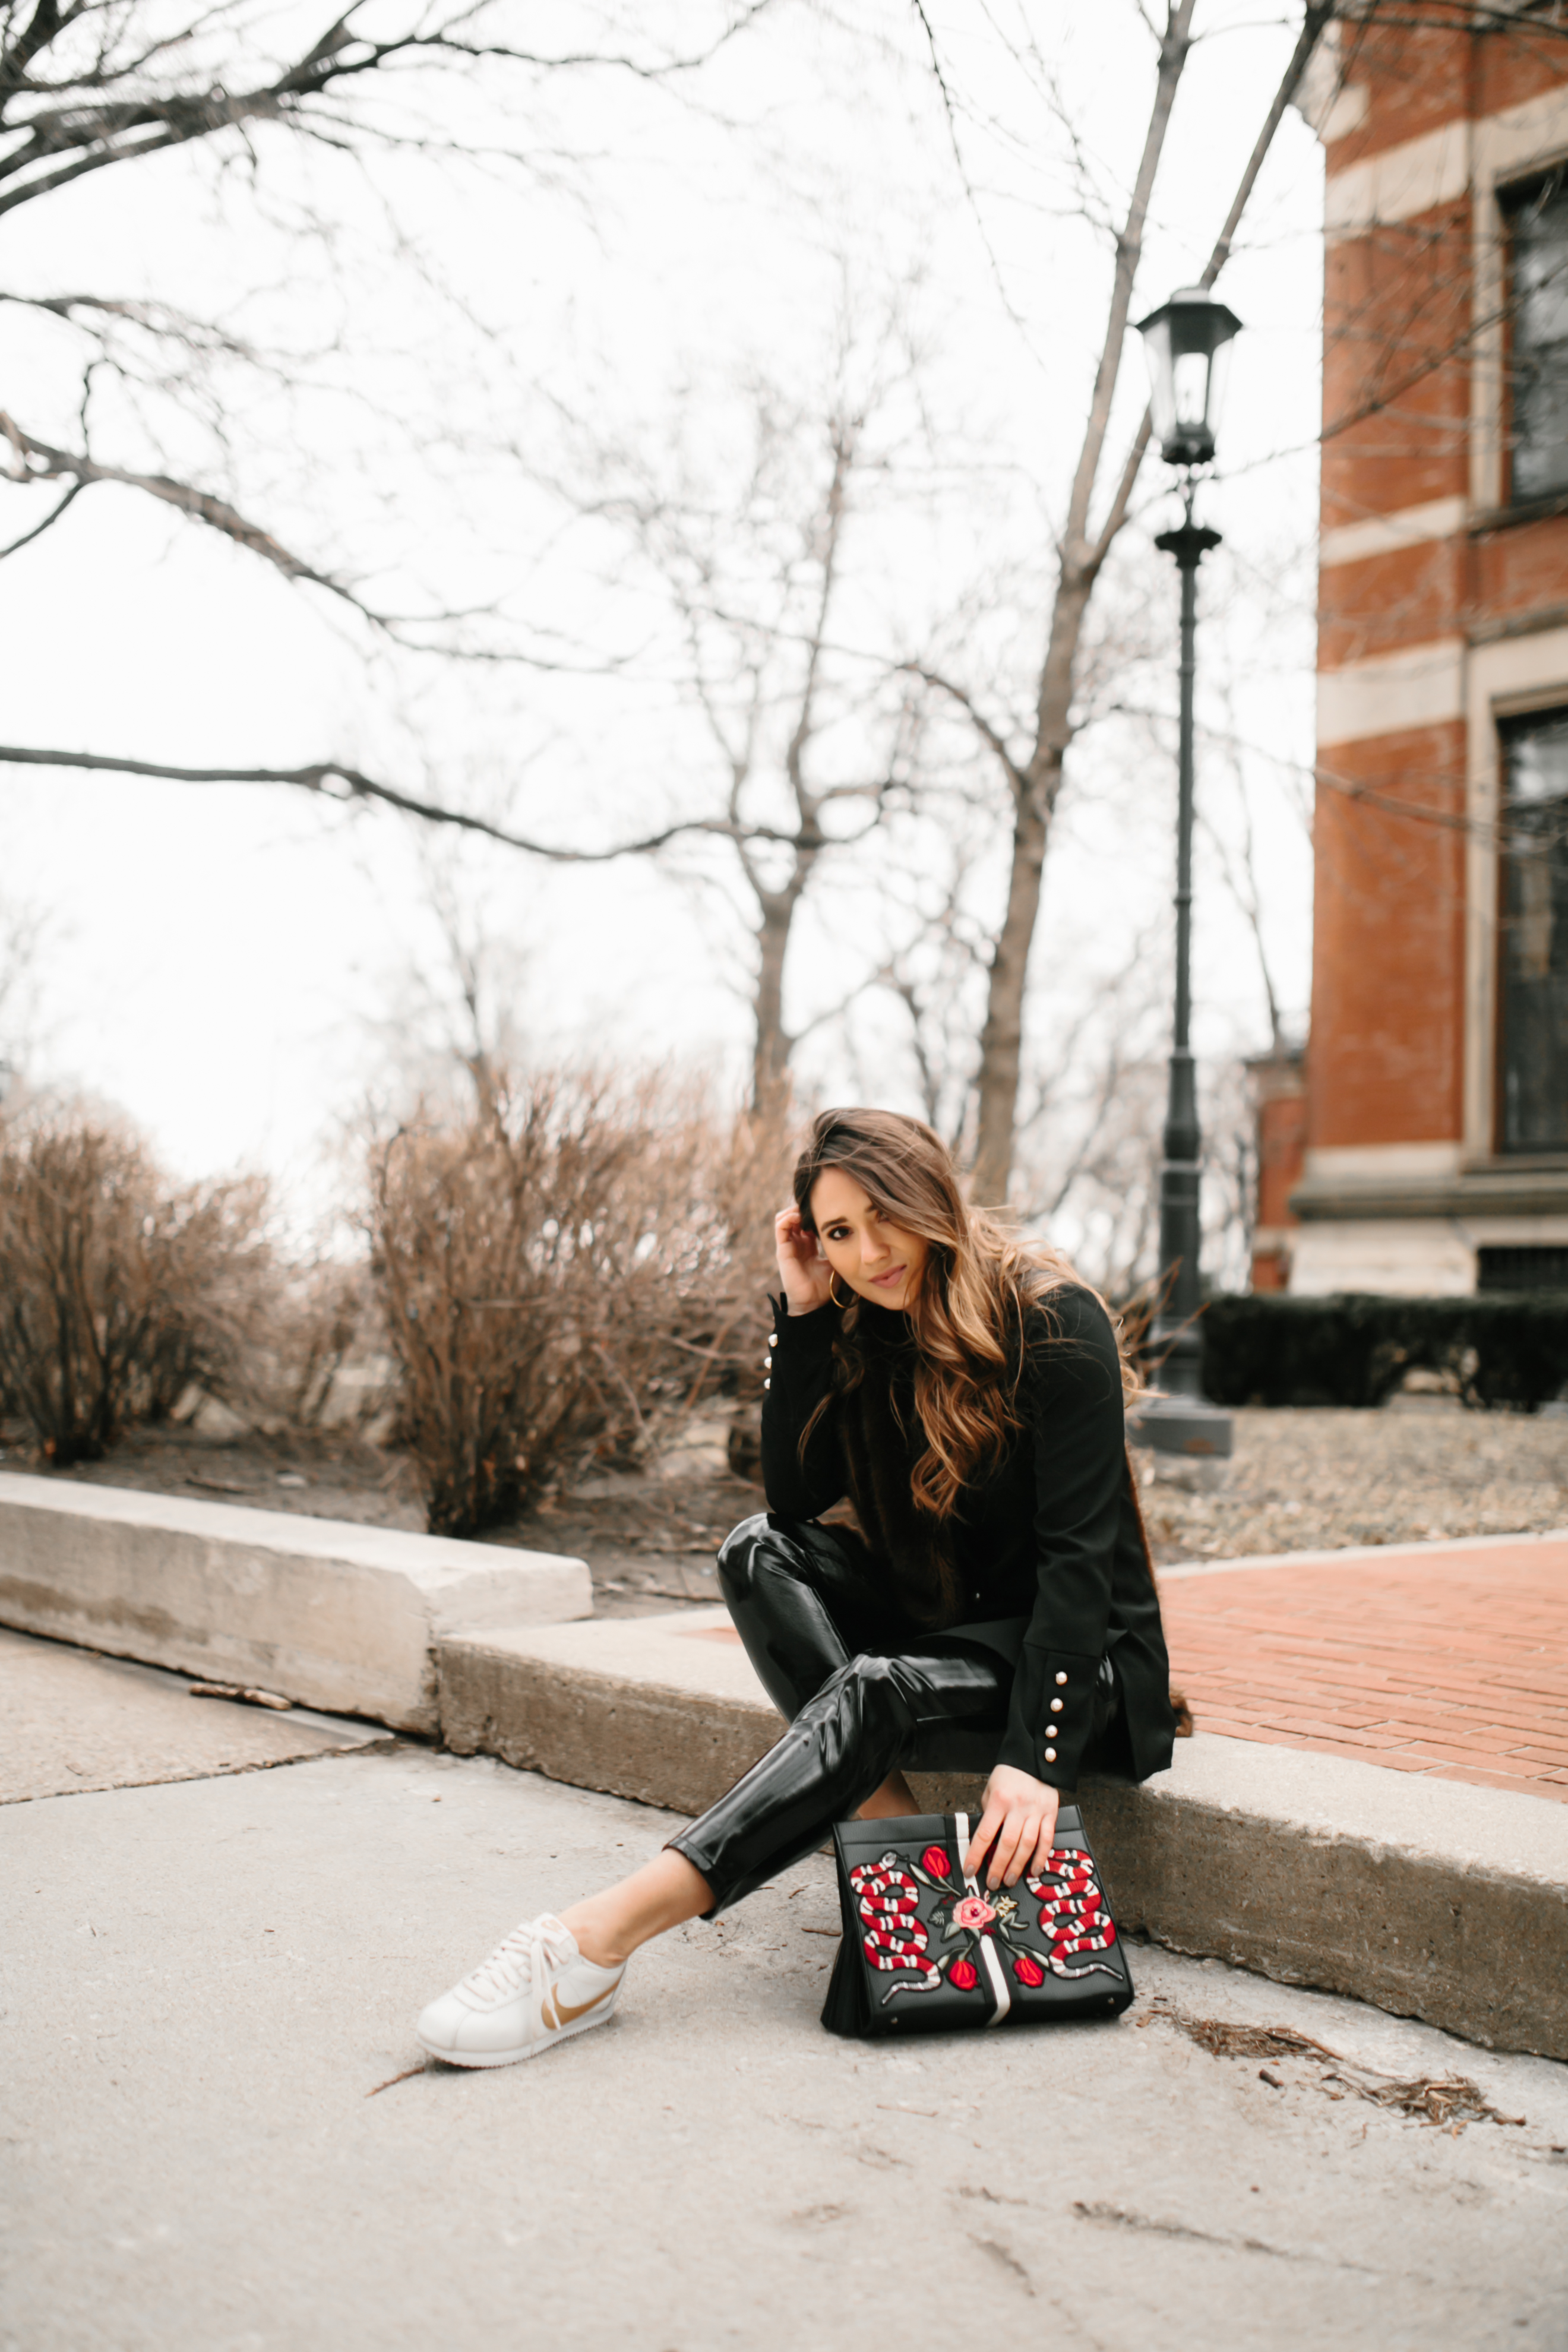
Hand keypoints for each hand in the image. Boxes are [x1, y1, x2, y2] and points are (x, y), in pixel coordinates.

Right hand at [774, 1202, 832, 1315]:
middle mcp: (796, 1244)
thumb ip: (838, 1246)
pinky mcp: (782, 1250)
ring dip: (794, 1209)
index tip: (826, 1207)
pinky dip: (788, 1217)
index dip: (813, 1212)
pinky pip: (780, 1227)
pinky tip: (799, 1216)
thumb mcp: (835, 1260)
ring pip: (784, 1218)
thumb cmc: (825, 1285)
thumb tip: (852, 1233)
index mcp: (807, 1246)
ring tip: (806, 1208)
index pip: (806, 1221)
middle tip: (816, 1204)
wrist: (814, 1303)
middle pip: (794, 1217)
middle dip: (804, 1208)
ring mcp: (788, 1246)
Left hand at [964, 1765, 1059, 1889]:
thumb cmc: (1007, 1776)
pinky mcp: (1051, 1813)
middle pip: (1007, 1843)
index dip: (976, 1855)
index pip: (985, 1834)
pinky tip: (1035, 1871)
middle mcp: (1018, 1807)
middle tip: (993, 1883)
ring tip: (1010, 1880)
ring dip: (1018, 1866)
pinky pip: (1047, 1839)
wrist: (1033, 1758)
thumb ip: (988, 1813)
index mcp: (999, 1801)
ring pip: (1027, 1844)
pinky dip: (1041, 1857)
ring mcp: (1036, 1811)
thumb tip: (986, 1841)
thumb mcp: (990, 1790)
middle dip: (998, 1867)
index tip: (970, 1871)